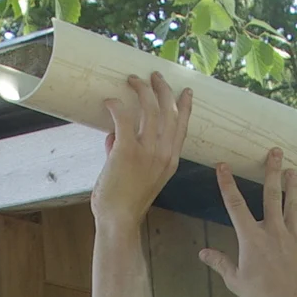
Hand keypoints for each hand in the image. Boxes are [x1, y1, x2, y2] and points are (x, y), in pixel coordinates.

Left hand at [92, 74, 192, 232]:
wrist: (119, 220)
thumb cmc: (124, 203)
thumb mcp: (136, 177)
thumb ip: (125, 152)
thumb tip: (112, 136)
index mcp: (170, 161)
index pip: (182, 127)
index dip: (185, 106)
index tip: (186, 91)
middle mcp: (163, 154)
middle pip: (169, 112)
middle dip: (163, 89)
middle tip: (154, 76)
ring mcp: (147, 152)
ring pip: (150, 110)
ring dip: (142, 90)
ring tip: (133, 80)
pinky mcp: (127, 151)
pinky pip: (125, 118)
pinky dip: (117, 106)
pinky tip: (110, 101)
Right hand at [200, 152, 296, 296]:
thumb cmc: (260, 294)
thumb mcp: (234, 280)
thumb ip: (220, 263)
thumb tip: (203, 253)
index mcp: (251, 237)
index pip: (236, 205)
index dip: (228, 184)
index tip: (223, 166)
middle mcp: (273, 231)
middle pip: (272, 196)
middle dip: (272, 172)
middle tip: (276, 153)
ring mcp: (293, 237)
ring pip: (294, 207)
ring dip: (294, 188)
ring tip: (295, 172)